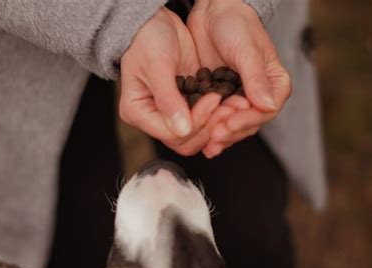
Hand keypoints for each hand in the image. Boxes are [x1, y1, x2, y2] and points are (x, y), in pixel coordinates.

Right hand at [120, 7, 221, 155]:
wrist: (155, 22)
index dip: (196, 121)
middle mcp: (153, 119)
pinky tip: (231, 103)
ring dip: (216, 124)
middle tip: (228, 107)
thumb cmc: (148, 38)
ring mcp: (171, 115)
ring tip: (233, 105)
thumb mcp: (157, 65)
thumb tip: (182, 129)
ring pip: (197, 135)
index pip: (170, 133)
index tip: (213, 99)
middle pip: (184, 141)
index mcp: (138, 113)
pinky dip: (218, 116)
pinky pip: (204, 121)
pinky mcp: (186, 107)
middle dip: (209, 127)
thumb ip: (168, 99)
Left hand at [187, 0, 291, 157]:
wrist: (213, 12)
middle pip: (249, 123)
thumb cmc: (236, 23)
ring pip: (233, 126)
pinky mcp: (220, 100)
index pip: (266, 111)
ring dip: (220, 135)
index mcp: (274, 84)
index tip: (229, 123)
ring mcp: (239, 99)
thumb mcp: (246, 50)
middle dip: (231, 131)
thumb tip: (268, 105)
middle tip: (214, 135)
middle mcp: (258, 95)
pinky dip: (209, 129)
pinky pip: (217, 120)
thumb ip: (256, 78)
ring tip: (207, 141)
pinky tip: (201, 138)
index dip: (247, 121)